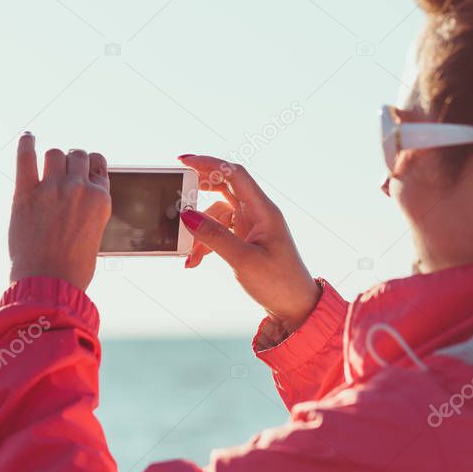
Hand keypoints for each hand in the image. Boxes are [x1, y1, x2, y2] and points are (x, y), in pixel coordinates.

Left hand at [8, 132, 110, 290]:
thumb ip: (90, 211)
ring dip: (52, 159)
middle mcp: (79, 189)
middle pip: (77, 155)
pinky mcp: (26, 194)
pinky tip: (28, 137)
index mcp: (101, 199)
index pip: (98, 164)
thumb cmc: (73, 269)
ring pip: (55, 153)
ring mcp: (52, 188)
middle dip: (71, 161)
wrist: (49, 285)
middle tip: (63, 172)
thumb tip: (82, 199)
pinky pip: (26, 157)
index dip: (89, 166)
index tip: (81, 170)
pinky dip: (26, 144)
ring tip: (47, 167)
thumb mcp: (94, 235)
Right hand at [178, 155, 320, 329]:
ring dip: (199, 231)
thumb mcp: (243, 260)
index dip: (209, 163)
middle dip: (199, 190)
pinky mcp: (246, 240)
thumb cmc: (278, 284)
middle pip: (225, 187)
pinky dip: (205, 243)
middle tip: (176, 192)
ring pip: (217, 214)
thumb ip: (214, 236)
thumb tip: (186, 215)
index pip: (235, 174)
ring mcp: (252, 226)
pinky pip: (219, 232)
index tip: (183, 162)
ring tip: (190, 256)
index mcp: (264, 211)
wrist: (296, 309)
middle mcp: (258, 213)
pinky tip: (195, 261)